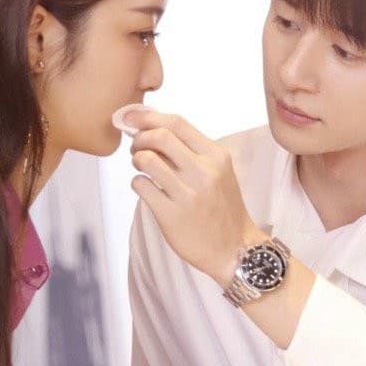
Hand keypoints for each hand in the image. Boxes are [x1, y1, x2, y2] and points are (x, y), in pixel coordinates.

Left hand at [127, 110, 266, 285]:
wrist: (234, 248)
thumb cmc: (222, 207)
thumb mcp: (219, 171)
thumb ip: (192, 150)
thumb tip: (153, 127)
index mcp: (216, 156)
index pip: (177, 123)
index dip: (149, 117)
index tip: (132, 116)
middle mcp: (204, 172)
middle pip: (160, 136)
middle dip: (140, 137)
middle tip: (137, 147)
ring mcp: (187, 194)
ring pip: (146, 160)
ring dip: (136, 159)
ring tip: (141, 167)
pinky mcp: (171, 215)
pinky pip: (141, 186)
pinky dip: (137, 182)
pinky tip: (146, 187)